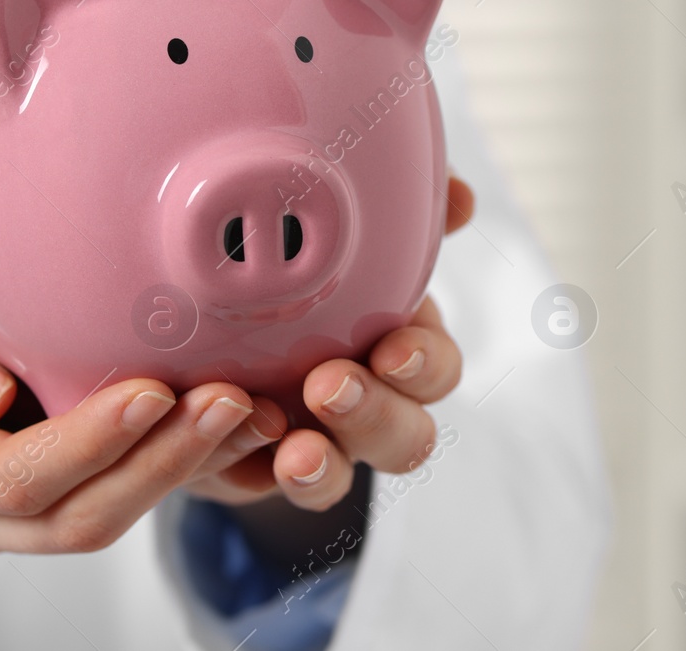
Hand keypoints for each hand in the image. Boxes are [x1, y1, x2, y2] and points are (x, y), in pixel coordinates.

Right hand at [0, 262, 272, 561]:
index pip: (10, 478)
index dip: (88, 445)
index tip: (150, 392)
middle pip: (74, 516)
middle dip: (161, 461)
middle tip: (229, 398)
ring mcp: (9, 522)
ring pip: (107, 518)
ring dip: (184, 468)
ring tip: (246, 411)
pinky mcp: (53, 502)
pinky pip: (121, 498)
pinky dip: (182, 466)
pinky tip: (234, 428)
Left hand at [184, 176, 472, 511]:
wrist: (224, 328)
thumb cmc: (309, 274)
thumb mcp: (351, 238)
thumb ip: (405, 215)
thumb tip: (460, 195)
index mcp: (397, 343)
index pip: (436, 367)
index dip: (424, 364)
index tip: (395, 347)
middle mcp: (369, 403)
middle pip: (405, 434)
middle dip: (373, 414)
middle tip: (328, 385)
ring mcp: (320, 444)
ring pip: (343, 473)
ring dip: (324, 465)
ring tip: (295, 450)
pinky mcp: (261, 470)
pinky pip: (271, 490)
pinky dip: (263, 475)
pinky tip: (238, 450)